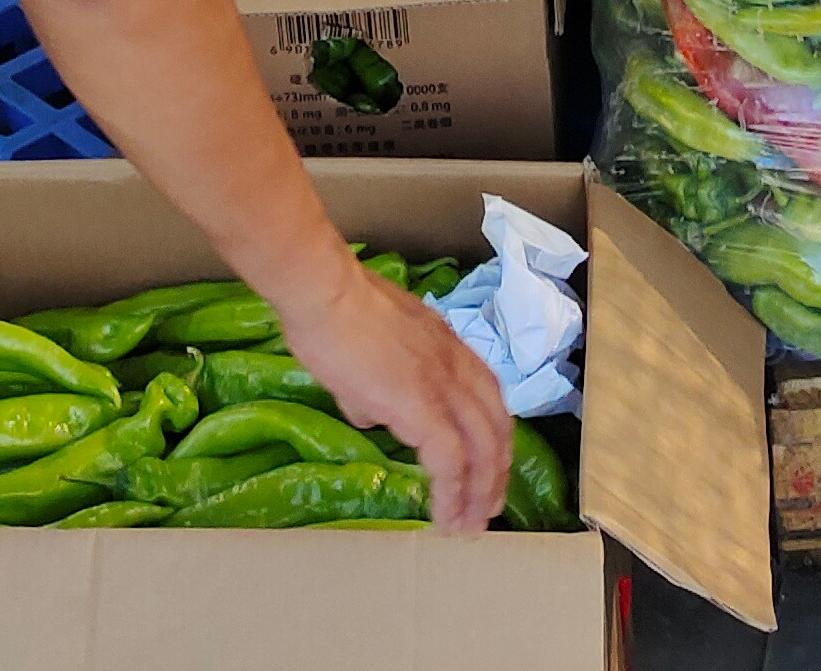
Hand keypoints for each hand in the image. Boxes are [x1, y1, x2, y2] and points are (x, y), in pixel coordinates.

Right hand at [278, 266, 511, 531]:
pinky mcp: (421, 407)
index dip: (491, 439)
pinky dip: (453, 495)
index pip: (489, 400)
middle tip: (485, 511)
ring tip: (468, 527)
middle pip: (495, 428)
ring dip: (479, 493)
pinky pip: (450, 461)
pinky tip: (445, 519)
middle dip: (495, 474)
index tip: (485, 470)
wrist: (325, 294)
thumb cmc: (335, 313)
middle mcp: (457, 366)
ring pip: (482, 449)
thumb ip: (383, 382)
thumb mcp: (374, 350)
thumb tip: (373, 410)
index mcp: (448, 349)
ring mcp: (443, 385)